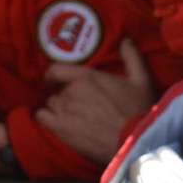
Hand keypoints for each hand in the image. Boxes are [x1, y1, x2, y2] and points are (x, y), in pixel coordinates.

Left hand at [36, 38, 155, 164]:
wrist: (132, 142)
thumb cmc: (138, 109)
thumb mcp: (141, 80)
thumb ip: (132, 57)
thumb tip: (125, 40)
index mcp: (87, 77)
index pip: (55, 69)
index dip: (53, 75)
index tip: (56, 80)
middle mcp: (71, 91)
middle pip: (56, 90)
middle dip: (63, 94)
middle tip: (76, 103)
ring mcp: (63, 111)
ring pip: (49, 104)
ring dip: (56, 107)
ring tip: (69, 115)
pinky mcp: (60, 129)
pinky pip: (41, 117)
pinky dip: (45, 118)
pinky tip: (56, 122)